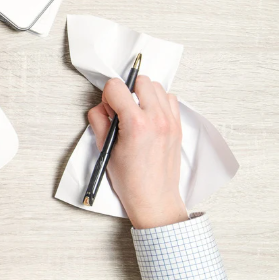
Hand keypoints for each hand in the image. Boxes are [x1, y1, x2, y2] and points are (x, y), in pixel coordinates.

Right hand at [87, 76, 189, 229]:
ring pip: (156, 87)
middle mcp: (156, 119)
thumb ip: (100, 122)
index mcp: (136, 124)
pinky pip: (169, 99)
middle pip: (140, 81)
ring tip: (135, 113)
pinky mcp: (178, 126)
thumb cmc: (131, 181)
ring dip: (143, 94)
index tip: (108, 108)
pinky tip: (148, 117)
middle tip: (120, 109)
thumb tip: (101, 108)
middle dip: (126, 90)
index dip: (107, 95)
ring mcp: (171, 121)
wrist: (154, 198)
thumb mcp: (106, 150)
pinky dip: (158, 102)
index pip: (117, 87)